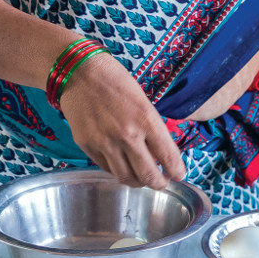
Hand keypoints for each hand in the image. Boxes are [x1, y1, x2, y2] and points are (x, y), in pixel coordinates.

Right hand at [58, 53, 185, 189]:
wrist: (80, 73)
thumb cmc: (115, 81)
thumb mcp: (143, 101)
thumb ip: (152, 128)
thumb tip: (161, 154)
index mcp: (146, 120)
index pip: (168, 157)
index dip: (177, 171)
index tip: (178, 175)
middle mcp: (127, 135)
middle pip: (147, 176)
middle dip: (159, 184)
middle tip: (162, 182)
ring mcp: (105, 143)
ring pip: (126, 178)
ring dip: (138, 182)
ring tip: (141, 178)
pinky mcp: (87, 146)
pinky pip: (107, 168)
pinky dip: (118, 171)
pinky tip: (122, 165)